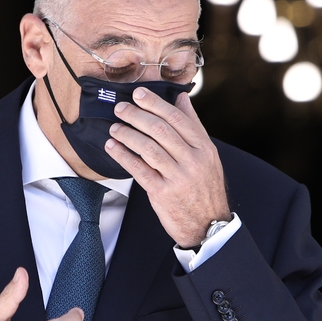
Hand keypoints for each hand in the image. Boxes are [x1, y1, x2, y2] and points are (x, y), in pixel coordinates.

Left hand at [105, 87, 230, 247]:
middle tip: (121, 108)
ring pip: (148, 148)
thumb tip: (181, 98)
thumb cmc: (204, 187)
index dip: (155, 104)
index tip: (138, 95)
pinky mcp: (163, 193)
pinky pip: (139, 169)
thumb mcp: (207, 156)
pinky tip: (113, 147)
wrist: (208, 225)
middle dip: (136, 116)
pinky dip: (123, 156)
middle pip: (160, 130)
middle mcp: (193, 160)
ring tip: (114, 127)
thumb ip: (193, 126)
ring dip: (127, 134)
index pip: (177, 118)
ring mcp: (178, 177)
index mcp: (204, 148)